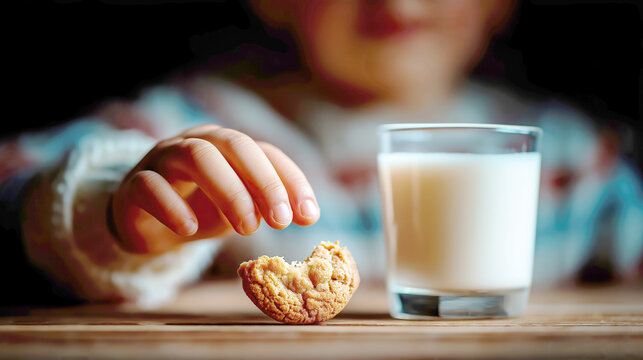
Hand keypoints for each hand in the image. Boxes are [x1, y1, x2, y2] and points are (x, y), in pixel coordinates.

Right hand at [110, 124, 319, 252]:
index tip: (309, 216)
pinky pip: (150, 185)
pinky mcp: (134, 183)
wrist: (145, 222)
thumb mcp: (238, 209)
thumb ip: (265, 207)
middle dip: (263, 182)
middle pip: (234, 145)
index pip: (266, 153)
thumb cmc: (199, 210)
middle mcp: (197, 143)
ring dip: (228, 191)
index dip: (291, 181)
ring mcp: (163, 158)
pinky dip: (172, 206)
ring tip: (246, 228)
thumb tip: (304, 214)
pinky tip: (190, 230)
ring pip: (196, 156)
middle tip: (280, 221)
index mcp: (228, 146)